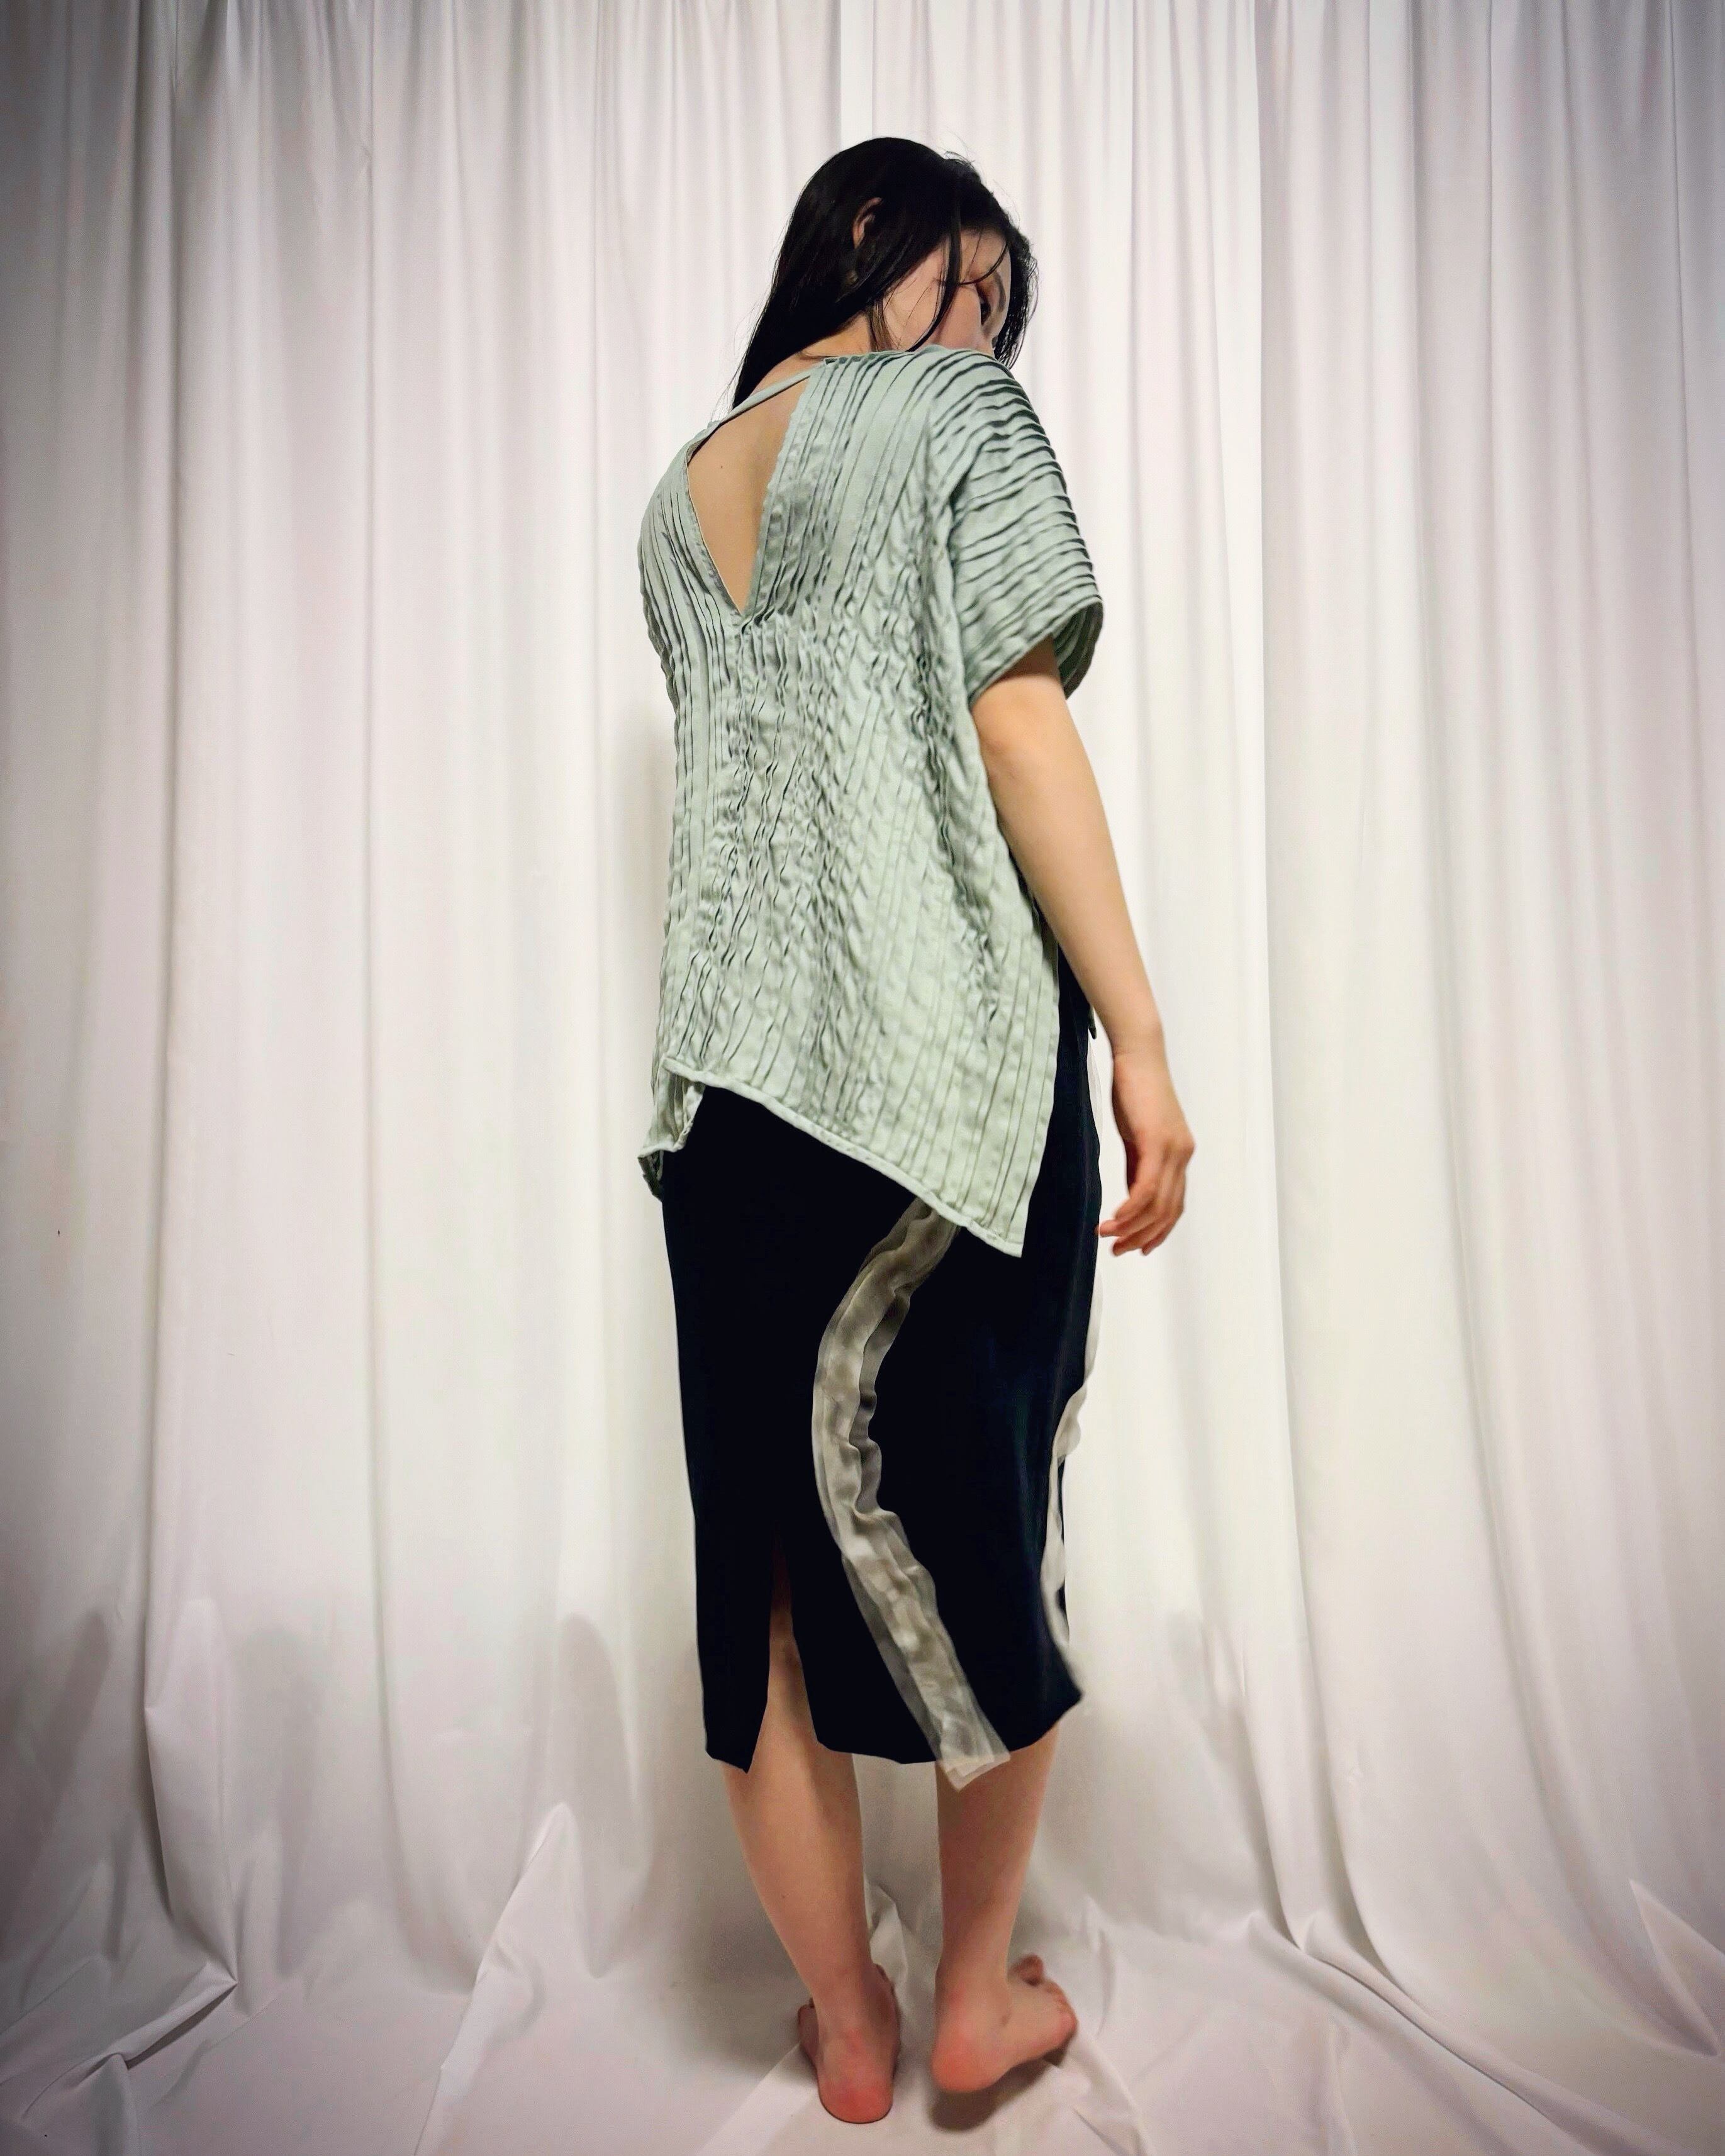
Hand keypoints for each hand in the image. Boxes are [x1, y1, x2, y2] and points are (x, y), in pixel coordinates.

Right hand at [1098, 1038, 1192, 1255]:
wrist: (1137, 1054)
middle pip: (1167, 1212)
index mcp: (1179, 1154)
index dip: (1157, 1231)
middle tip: (1117, 1251)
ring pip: (1157, 1205)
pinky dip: (1130, 1210)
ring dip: (1131, 1228)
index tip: (1136, 1247)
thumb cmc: (1132, 1088)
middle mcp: (1182, 1155)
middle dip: (1142, 1237)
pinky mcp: (1157, 1142)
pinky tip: (1112, 1219)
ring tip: (1107, 1238)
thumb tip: (1132, 1194)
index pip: (1174, 1205)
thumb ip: (1138, 1164)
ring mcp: (1173, 1150)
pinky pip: (1146, 1188)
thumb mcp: (1136, 1134)